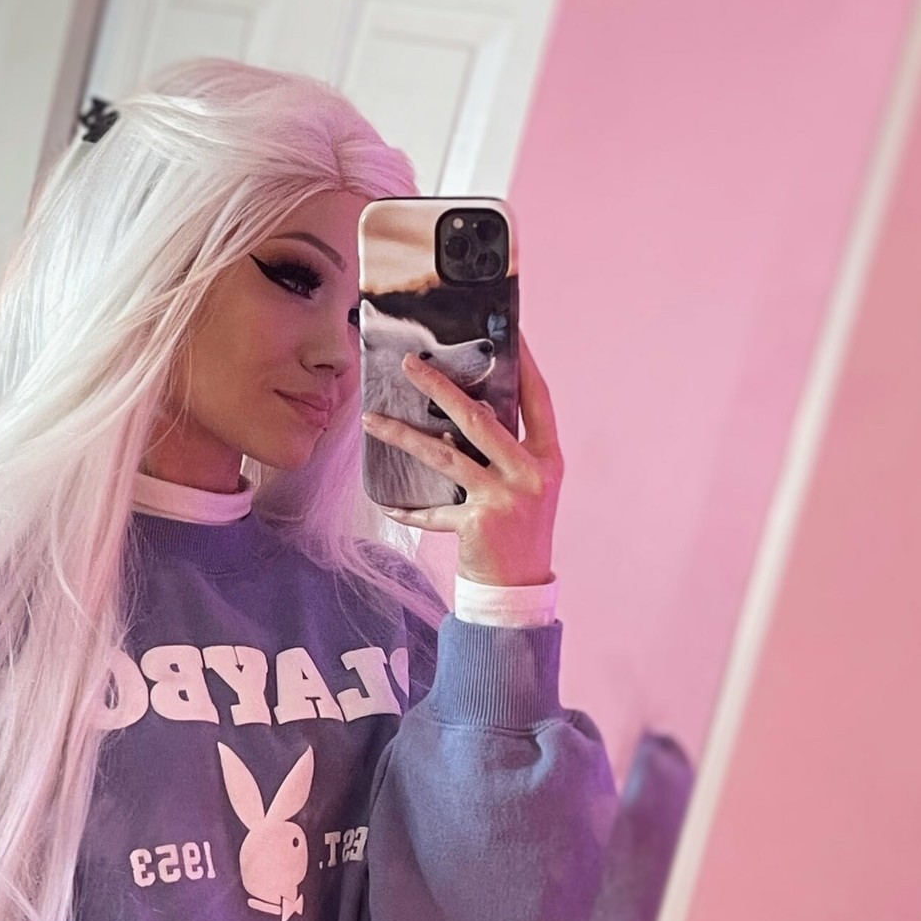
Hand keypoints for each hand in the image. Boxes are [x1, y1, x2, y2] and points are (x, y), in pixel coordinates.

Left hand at [361, 330, 561, 586]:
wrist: (519, 589)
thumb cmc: (520, 532)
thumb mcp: (526, 486)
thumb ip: (505, 451)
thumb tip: (462, 413)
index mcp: (547, 458)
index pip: (538, 399)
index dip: (525, 363)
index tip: (510, 331)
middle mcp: (531, 473)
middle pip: (479, 417)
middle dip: (439, 386)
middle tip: (408, 365)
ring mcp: (505, 497)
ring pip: (445, 454)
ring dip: (404, 435)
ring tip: (372, 419)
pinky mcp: (477, 522)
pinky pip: (432, 509)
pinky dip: (410, 509)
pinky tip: (389, 504)